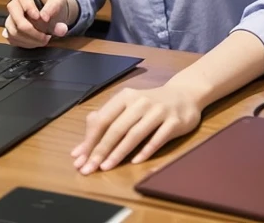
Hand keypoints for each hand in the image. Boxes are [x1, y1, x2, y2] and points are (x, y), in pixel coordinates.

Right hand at [3, 0, 70, 47]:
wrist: (49, 12)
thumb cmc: (51, 3)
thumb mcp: (58, 2)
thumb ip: (56, 11)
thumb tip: (54, 24)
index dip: (30, 7)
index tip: (42, 18)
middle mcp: (14, 6)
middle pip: (16, 19)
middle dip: (31, 31)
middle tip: (45, 36)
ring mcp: (10, 19)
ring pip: (14, 32)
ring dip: (30, 40)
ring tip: (44, 39)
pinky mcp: (10, 30)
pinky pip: (14, 40)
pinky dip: (26, 44)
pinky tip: (36, 41)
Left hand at [71, 83, 202, 173]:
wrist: (184, 95)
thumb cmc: (149, 104)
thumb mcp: (127, 106)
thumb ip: (106, 121)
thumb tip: (83, 145)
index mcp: (124, 97)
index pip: (102, 119)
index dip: (90, 139)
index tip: (79, 158)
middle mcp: (139, 102)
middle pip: (116, 128)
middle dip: (100, 150)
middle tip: (89, 167)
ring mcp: (158, 111)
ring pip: (135, 134)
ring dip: (118, 152)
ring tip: (106, 167)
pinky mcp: (174, 122)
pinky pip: (158, 138)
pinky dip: (146, 150)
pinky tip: (134, 162)